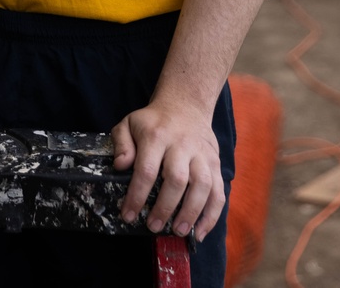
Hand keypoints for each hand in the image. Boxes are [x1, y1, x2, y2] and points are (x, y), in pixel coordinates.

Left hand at [111, 98, 224, 241]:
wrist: (185, 106)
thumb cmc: (153, 122)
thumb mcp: (129, 123)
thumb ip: (121, 143)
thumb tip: (120, 166)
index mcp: (156, 135)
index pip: (146, 169)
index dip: (137, 195)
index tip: (128, 215)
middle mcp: (182, 144)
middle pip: (177, 179)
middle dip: (165, 207)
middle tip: (153, 226)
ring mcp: (202, 154)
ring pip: (202, 185)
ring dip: (191, 213)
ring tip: (178, 231)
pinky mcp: (216, 164)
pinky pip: (219, 192)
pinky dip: (212, 215)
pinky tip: (200, 232)